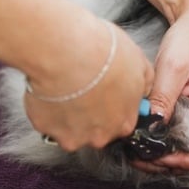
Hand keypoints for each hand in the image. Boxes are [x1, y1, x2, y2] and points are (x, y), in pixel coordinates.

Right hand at [24, 19, 153, 151]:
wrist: (66, 52)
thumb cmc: (103, 53)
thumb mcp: (138, 62)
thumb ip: (143, 83)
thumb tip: (142, 90)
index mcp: (124, 122)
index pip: (122, 123)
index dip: (114, 106)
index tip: (106, 93)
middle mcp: (99, 136)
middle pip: (96, 130)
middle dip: (91, 113)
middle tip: (85, 86)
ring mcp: (71, 135)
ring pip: (69, 129)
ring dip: (68, 112)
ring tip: (66, 85)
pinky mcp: (45, 128)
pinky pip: (46, 120)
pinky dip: (46, 108)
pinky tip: (50, 87)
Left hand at [132, 2, 188, 173]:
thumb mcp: (174, 66)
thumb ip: (163, 98)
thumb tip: (151, 127)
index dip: (182, 163)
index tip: (156, 153)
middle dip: (166, 163)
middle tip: (135, 153)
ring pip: (187, 149)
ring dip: (162, 153)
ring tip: (134, 145)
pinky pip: (182, 134)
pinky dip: (162, 139)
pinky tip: (143, 130)